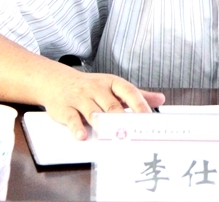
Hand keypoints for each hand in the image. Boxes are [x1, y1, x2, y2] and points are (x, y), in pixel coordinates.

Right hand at [41, 70, 165, 139]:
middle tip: (132, 131)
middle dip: (122, 118)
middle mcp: (97, 89)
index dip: (139, 104)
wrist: (58, 81)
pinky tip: (82, 136)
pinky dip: (77, 128)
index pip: (129, 92)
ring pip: (93, 112)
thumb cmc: (91, 87)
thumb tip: (160, 99)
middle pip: (112, 105)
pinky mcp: (66, 108)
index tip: (149, 117)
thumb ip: (136, 95)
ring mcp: (81, 98)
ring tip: (111, 135)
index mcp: (112, 83)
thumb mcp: (114, 87)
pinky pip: (72, 118)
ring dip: (102, 124)